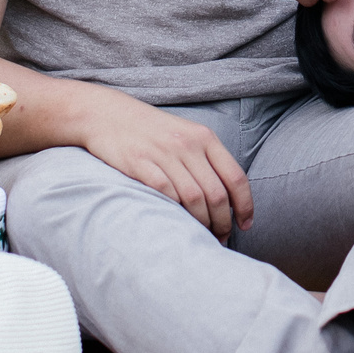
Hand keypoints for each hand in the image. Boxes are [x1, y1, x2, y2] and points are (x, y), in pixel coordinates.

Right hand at [87, 99, 255, 239]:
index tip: (245, 225)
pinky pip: (166, 194)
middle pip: (216, 193)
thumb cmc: (152, 130)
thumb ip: (208, 159)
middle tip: (221, 238)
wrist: (108, 114)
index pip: (236, 177)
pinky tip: (177, 223)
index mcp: (205, 137)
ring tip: (202, 235)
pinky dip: (175, 212)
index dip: (245, 205)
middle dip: (223, 222)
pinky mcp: (140, 164)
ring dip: (202, 223)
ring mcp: (164, 154)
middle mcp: (188, 144)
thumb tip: (229, 196)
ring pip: (194, 198)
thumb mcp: (187, 134)